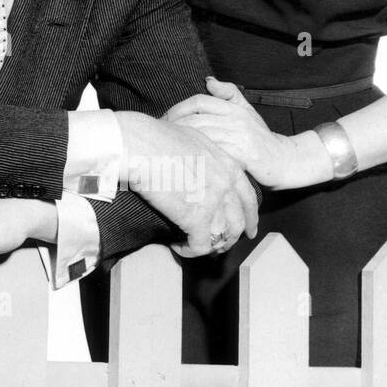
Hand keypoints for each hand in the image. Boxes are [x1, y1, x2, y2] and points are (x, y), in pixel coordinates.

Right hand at [117, 111, 258, 256]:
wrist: (137, 144)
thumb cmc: (152, 136)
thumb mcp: (189, 137)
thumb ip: (201, 155)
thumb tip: (193, 164)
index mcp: (226, 163)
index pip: (248, 197)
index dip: (249, 216)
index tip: (248, 229)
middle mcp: (225, 183)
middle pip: (239, 221)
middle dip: (231, 238)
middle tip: (221, 247)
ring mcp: (213, 201)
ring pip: (223, 236)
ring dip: (209, 246)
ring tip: (194, 247)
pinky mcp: (195, 218)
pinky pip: (200, 245)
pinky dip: (188, 250)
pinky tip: (176, 246)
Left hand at [167, 78, 331, 189]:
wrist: (287, 161)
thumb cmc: (261, 139)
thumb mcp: (246, 112)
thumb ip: (229, 94)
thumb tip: (209, 80)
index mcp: (234, 107)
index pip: (198, 102)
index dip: (178, 110)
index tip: (164, 121)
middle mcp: (236, 119)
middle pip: (196, 119)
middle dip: (174, 127)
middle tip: (159, 137)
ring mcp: (240, 136)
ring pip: (202, 135)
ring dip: (182, 142)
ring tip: (168, 149)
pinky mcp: (244, 155)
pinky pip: (215, 153)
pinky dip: (199, 156)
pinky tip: (187, 162)